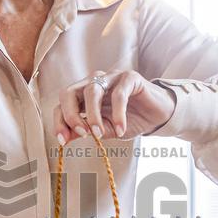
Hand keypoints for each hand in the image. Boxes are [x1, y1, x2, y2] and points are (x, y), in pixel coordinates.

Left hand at [54, 70, 175, 143]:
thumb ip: (86, 131)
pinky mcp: (130, 77)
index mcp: (84, 94)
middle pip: (69, 92)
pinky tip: (121, 129)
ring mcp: (111, 77)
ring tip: (99, 134)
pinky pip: (118, 94)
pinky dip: (117, 114)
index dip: (60, 121)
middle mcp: (94, 82)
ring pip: (92, 91)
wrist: (158, 117)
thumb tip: (65, 138)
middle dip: (71, 114)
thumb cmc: (130, 121)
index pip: (63, 104)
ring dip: (93, 116)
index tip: (63, 141)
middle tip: (81, 134)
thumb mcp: (105, 131)